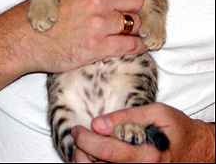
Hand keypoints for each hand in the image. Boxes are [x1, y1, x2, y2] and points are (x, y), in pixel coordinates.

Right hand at [0, 0, 145, 108]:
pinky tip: (136, 46)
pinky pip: (131, 45)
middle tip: (132, 16)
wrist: (23, 40)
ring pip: (137, 23)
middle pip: (137, 1)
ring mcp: (99, 24)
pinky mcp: (98, 47)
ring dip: (137, 29)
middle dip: (137, 9)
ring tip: (133, 32)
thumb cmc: (42, 14)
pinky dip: (138, 46)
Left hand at [72, 102, 214, 162]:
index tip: (78, 128)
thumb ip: (127, 117)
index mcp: (147, 155)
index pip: (108, 150)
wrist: (195, 148)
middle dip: (81, 153)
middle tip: (78, 137)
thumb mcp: (156, 112)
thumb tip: (98, 123)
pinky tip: (95, 156)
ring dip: (86, 162)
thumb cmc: (176, 128)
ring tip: (84, 147)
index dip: (87, 139)